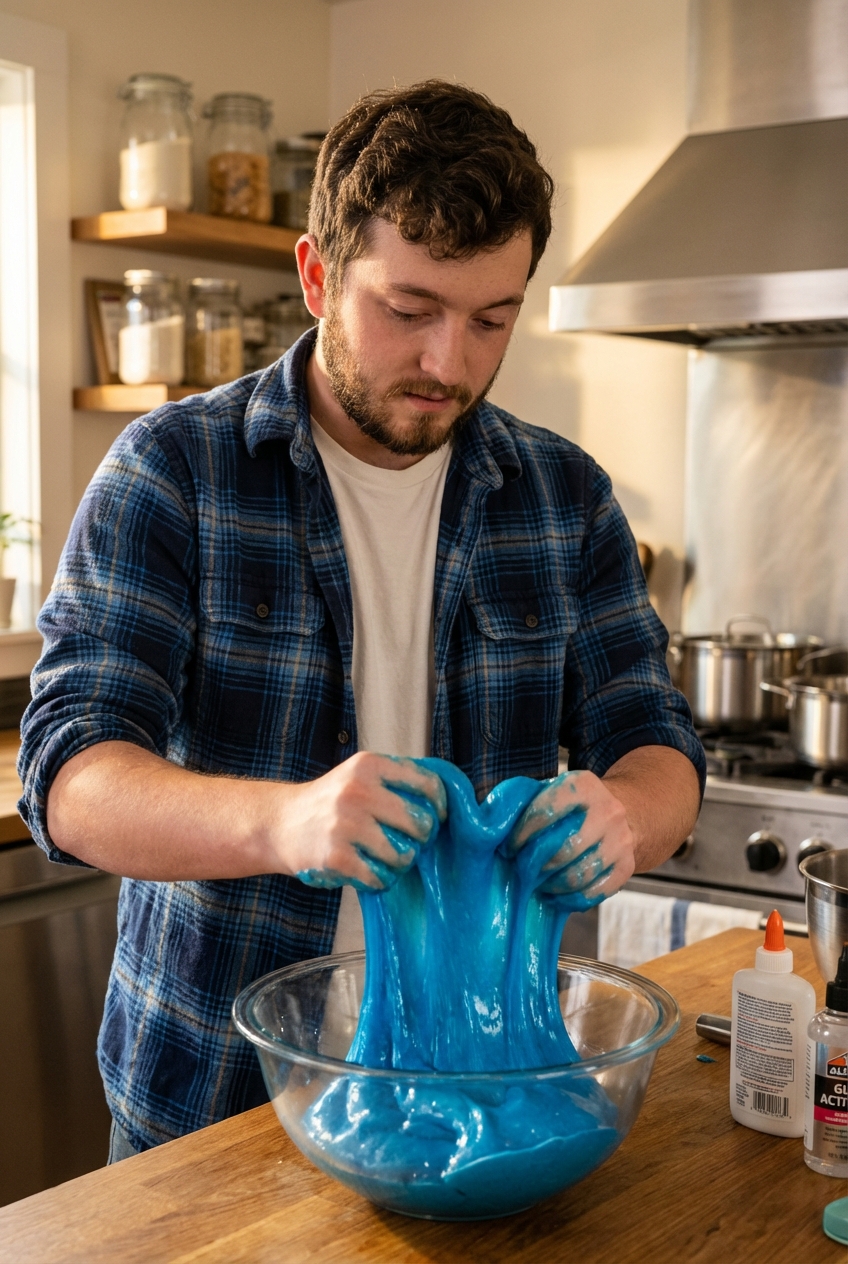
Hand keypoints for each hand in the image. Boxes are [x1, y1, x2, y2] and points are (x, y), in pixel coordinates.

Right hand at [274, 752, 445, 890]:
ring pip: (403, 856)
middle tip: (408, 843)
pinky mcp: (336, 856)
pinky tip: (367, 872)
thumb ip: (396, 780)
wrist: (279, 824)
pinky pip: (379, 877)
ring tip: (384, 858)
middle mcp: (357, 791)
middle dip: (420, 839)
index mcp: (369, 765)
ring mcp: (345, 824)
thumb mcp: (358, 775)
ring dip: (399, 863)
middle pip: (420, 824)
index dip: (440, 806)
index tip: (436, 818)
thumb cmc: (330, 802)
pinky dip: (379, 880)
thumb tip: (446, 797)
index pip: (428, 785)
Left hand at [508, 770, 635, 901]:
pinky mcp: (627, 867)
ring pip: (578, 874)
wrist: (627, 814)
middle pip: (562, 849)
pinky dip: (570, 900)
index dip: (520, 835)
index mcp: (582, 786)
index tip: (508, 849)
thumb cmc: (574, 808)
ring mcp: (621, 841)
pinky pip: (595, 893)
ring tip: (537, 884)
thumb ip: (526, 802)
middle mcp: (607, 811)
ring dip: (551, 885)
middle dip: (534, 865)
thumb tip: (489, 824)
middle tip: (521, 871)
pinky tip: (555, 896)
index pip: (544, 811)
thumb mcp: (553, 791)